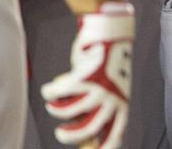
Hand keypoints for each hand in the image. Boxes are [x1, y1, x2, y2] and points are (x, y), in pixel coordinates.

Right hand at [42, 2, 134, 148]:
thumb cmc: (109, 65)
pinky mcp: (84, 77)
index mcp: (122, 106)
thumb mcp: (111, 92)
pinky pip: (59, 93)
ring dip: (57, 109)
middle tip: (60, 132)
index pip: (114, 138)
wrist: (111, 34)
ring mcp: (97, 89)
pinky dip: (51, 92)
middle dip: (70, 136)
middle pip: (87, 130)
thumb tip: (88, 134)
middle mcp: (111, 100)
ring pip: (69, 112)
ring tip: (53, 105)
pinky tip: (49, 89)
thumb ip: (101, 110)